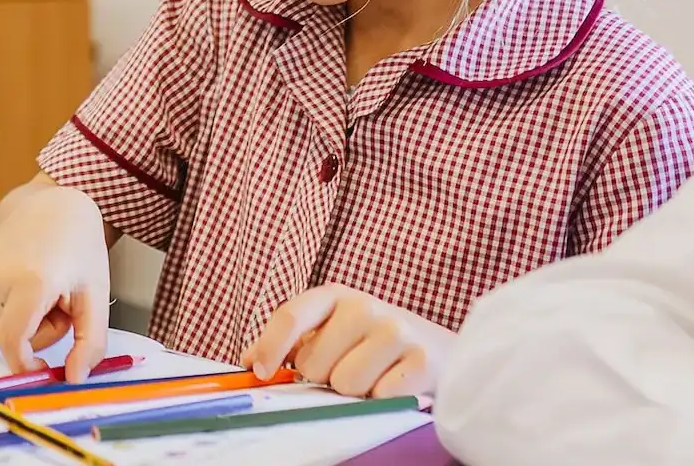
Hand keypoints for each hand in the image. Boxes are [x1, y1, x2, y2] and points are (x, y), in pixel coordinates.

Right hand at [0, 179, 111, 379]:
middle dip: (36, 334)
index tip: (45, 371)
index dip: (27, 367)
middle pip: (9, 338)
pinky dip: (7, 309)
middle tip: (59, 306)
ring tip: (42, 292)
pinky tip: (22, 283)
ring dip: (22, 322)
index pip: (13, 343)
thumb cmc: (79, 249)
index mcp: (30, 281)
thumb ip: (90, 344)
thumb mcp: (97, 297)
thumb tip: (72, 380)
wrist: (52, 204)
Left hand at [244, 285, 447, 397]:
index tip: (259, 372)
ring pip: (345, 384)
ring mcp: (396, 330)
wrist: (444, 351)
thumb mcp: (336, 330)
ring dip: (355, 391)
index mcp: (337, 295)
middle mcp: (366, 306)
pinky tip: (395, 384)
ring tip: (375, 376)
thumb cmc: (376, 344)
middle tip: (350, 368)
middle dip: (325, 377)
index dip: (269, 346)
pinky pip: (378, 397)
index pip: (291, 315)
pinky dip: (382, 399)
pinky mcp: (421, 360)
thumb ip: (295, 342)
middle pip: (315, 364)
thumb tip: (249, 362)